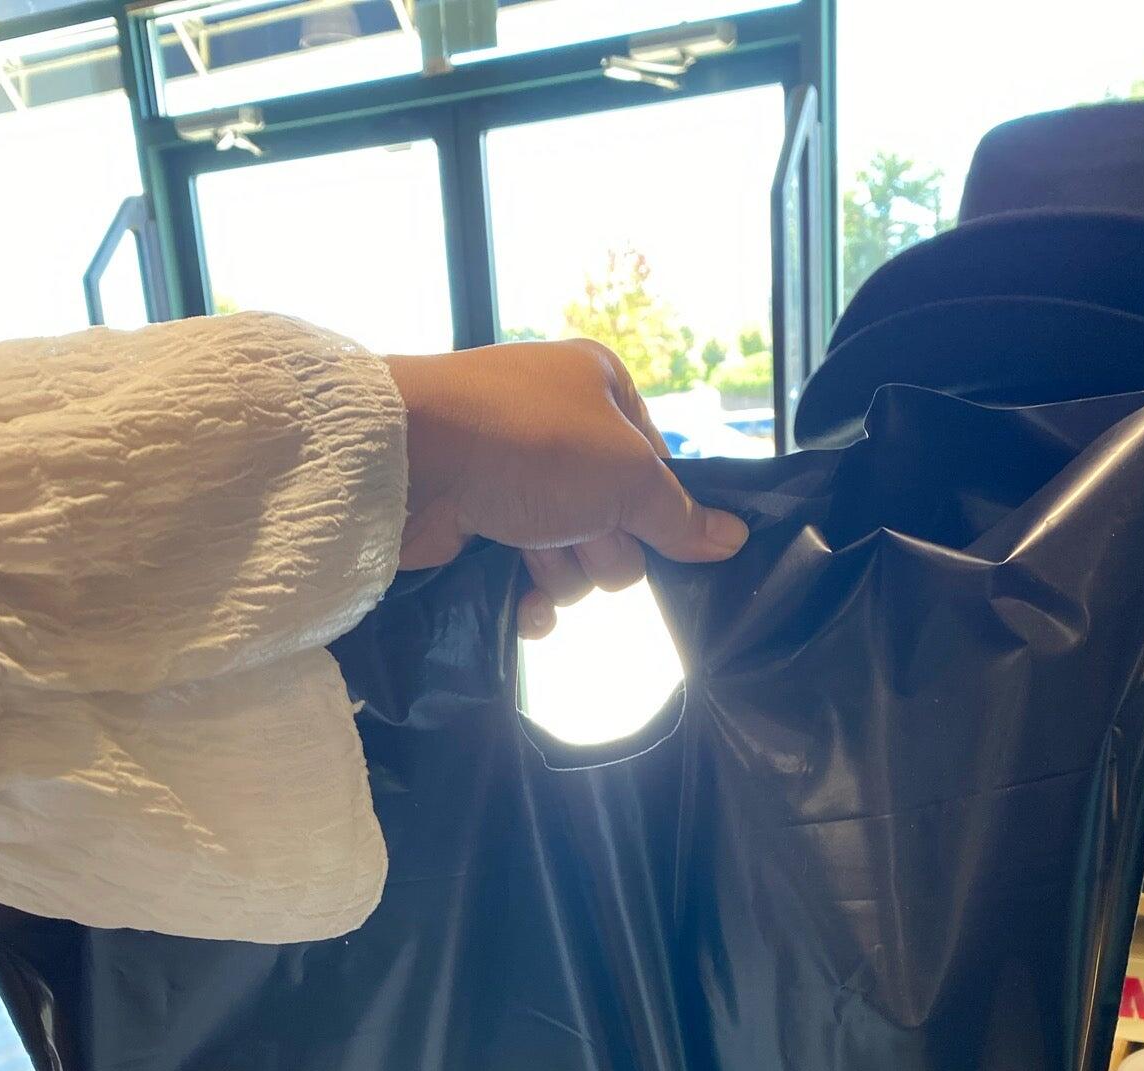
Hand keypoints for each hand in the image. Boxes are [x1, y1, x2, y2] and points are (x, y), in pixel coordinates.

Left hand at [384, 340, 747, 636]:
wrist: (411, 461)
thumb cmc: (530, 445)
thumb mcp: (628, 475)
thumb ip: (680, 516)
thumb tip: (732, 538)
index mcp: (602, 390)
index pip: (657, 467)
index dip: (655, 507)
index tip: (644, 526)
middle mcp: (560, 426)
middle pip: (619, 520)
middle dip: (604, 545)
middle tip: (578, 536)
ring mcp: (516, 475)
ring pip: (575, 555)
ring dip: (564, 573)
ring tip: (535, 558)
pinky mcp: (478, 520)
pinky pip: (528, 575)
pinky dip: (530, 598)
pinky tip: (523, 608)